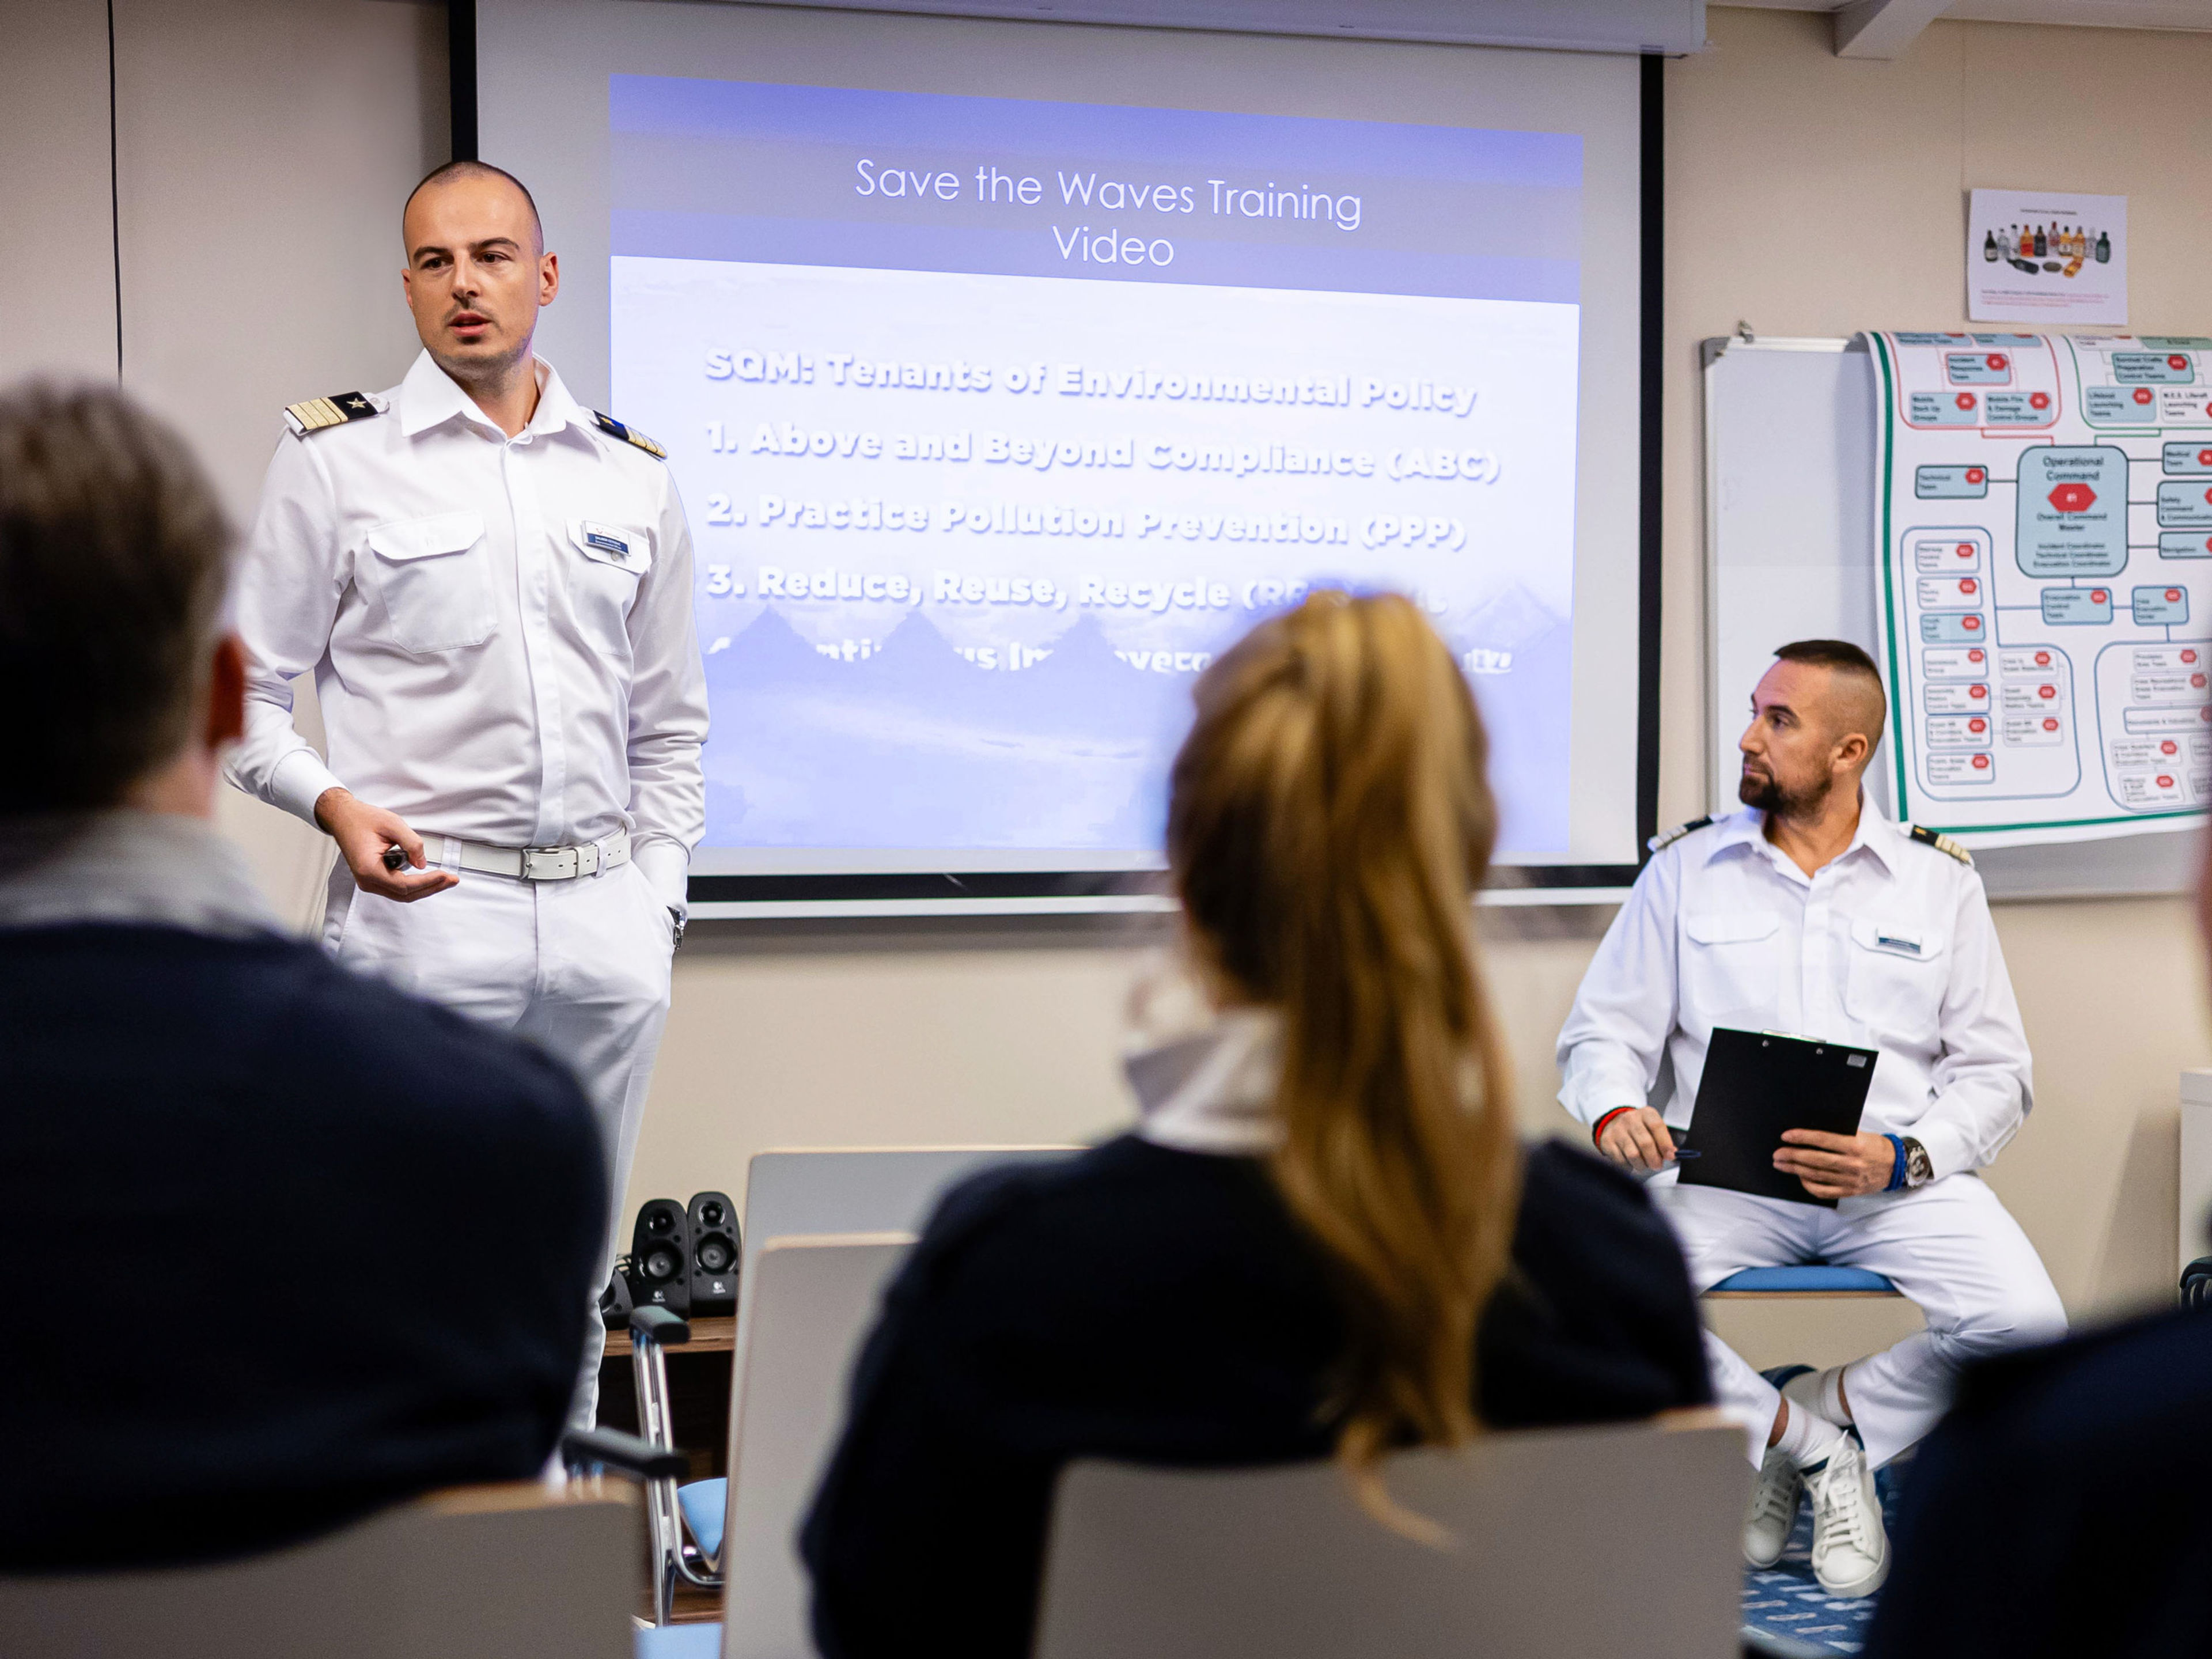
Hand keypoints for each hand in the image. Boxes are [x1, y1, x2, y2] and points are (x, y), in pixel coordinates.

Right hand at [315, 787, 458, 901]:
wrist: (343, 817)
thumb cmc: (362, 819)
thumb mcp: (392, 824)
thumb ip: (411, 843)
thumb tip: (422, 863)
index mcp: (369, 869)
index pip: (404, 885)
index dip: (428, 881)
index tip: (445, 875)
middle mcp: (367, 880)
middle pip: (405, 894)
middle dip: (431, 887)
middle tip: (451, 880)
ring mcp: (369, 881)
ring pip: (402, 894)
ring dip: (425, 887)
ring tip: (445, 879)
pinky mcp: (374, 878)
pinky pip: (397, 887)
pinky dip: (415, 884)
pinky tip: (431, 877)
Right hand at [1597, 1106, 1675, 1171]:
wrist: (1614, 1123)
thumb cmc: (1639, 1128)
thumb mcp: (1653, 1127)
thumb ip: (1663, 1140)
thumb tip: (1671, 1154)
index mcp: (1645, 1113)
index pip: (1657, 1126)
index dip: (1665, 1143)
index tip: (1670, 1156)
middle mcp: (1630, 1119)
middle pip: (1646, 1143)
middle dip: (1654, 1159)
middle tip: (1657, 1166)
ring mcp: (1617, 1130)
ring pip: (1633, 1155)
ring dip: (1642, 1165)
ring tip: (1644, 1165)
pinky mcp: (1607, 1141)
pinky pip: (1621, 1160)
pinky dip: (1629, 1166)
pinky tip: (1631, 1163)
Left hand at [1775, 1129, 1893, 1199]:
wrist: (1897, 1165)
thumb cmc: (1875, 1146)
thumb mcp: (1860, 1134)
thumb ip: (1838, 1134)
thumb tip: (1809, 1133)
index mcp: (1855, 1145)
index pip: (1822, 1140)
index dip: (1801, 1137)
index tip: (1785, 1136)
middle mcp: (1852, 1164)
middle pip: (1815, 1160)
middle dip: (1792, 1156)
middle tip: (1777, 1154)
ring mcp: (1851, 1179)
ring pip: (1817, 1175)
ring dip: (1796, 1169)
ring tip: (1781, 1164)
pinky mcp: (1850, 1191)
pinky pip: (1825, 1191)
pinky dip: (1809, 1185)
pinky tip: (1800, 1178)